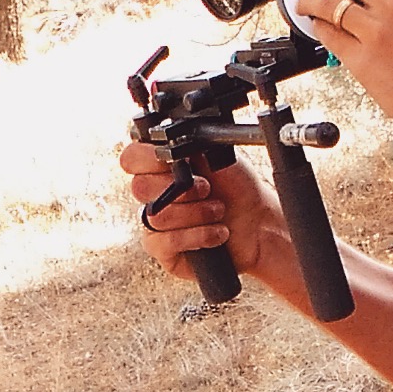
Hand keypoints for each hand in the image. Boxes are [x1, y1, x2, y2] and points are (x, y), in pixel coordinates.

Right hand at [115, 137, 289, 291]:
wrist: (261, 224)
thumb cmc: (239, 189)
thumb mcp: (215, 154)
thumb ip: (185, 145)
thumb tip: (165, 140)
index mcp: (160, 168)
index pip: (131, 159)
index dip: (147, 158)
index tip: (174, 161)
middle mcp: (154, 195)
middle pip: (140, 188)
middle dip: (181, 189)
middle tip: (207, 189)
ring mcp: (156, 224)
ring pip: (157, 216)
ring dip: (196, 213)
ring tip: (218, 211)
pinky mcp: (164, 251)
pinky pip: (164, 242)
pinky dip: (196, 236)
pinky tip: (216, 233)